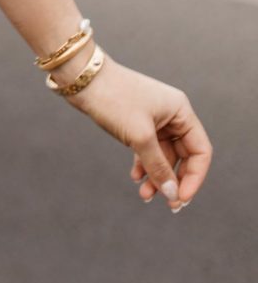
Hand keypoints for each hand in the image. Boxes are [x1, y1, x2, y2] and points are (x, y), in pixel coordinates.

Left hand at [60, 54, 211, 211]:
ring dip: (156, 176)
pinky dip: (144, 165)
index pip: (200, 151)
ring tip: (144, 195)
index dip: (194, 178)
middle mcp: (172, 114)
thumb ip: (158, 167)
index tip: (181, 199)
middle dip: (174, 180)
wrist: (82, 78)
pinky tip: (135, 178)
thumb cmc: (114, 100)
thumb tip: (174, 195)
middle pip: (183, 156)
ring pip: (164, 155)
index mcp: (181, 111)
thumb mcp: (140, 137)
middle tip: (166, 204)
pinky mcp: (138, 122)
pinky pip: (149, 150)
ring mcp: (155, 118)